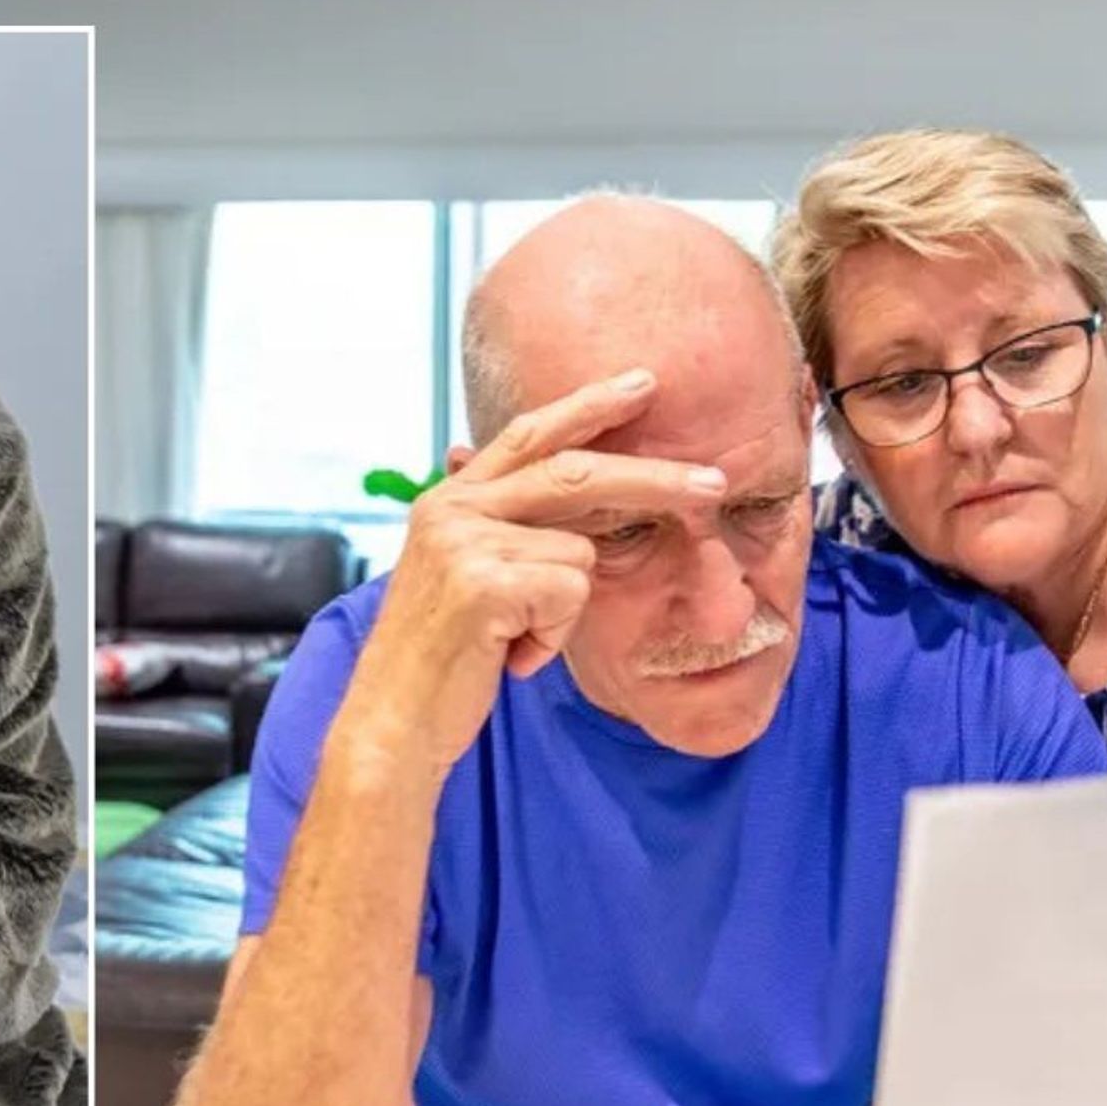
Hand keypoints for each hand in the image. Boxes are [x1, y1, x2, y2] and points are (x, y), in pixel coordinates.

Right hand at [339, 369, 725, 773]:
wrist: (392, 721)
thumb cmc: (441, 660)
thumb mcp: (468, 579)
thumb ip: (508, 533)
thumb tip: (583, 501)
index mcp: (448, 500)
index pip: (527, 435)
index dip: (587, 406)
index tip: (641, 384)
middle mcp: (451, 509)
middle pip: (574, 473)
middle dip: (652, 478)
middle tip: (715, 483)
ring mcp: (464, 542)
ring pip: (579, 555)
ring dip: (562, 614)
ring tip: (512, 641)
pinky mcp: (483, 583)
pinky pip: (570, 595)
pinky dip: (552, 637)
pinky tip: (508, 655)